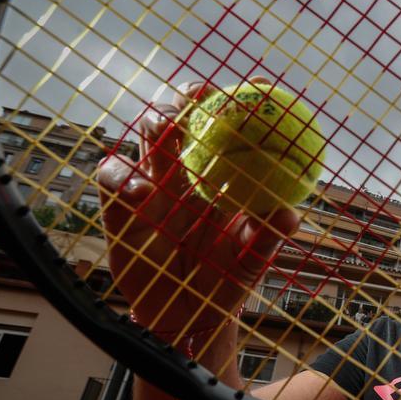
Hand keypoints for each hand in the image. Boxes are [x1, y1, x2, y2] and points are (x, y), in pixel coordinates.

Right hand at [97, 80, 297, 334]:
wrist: (190, 315)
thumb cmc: (226, 278)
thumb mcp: (252, 258)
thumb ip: (267, 234)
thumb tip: (290, 214)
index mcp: (217, 176)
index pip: (221, 128)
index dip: (228, 101)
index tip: (245, 85)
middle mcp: (181, 174)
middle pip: (175, 121)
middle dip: (180, 99)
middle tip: (192, 99)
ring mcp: (147, 188)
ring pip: (141, 140)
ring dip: (151, 125)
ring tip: (164, 128)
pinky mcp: (117, 211)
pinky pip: (110, 181)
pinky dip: (121, 178)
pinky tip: (140, 191)